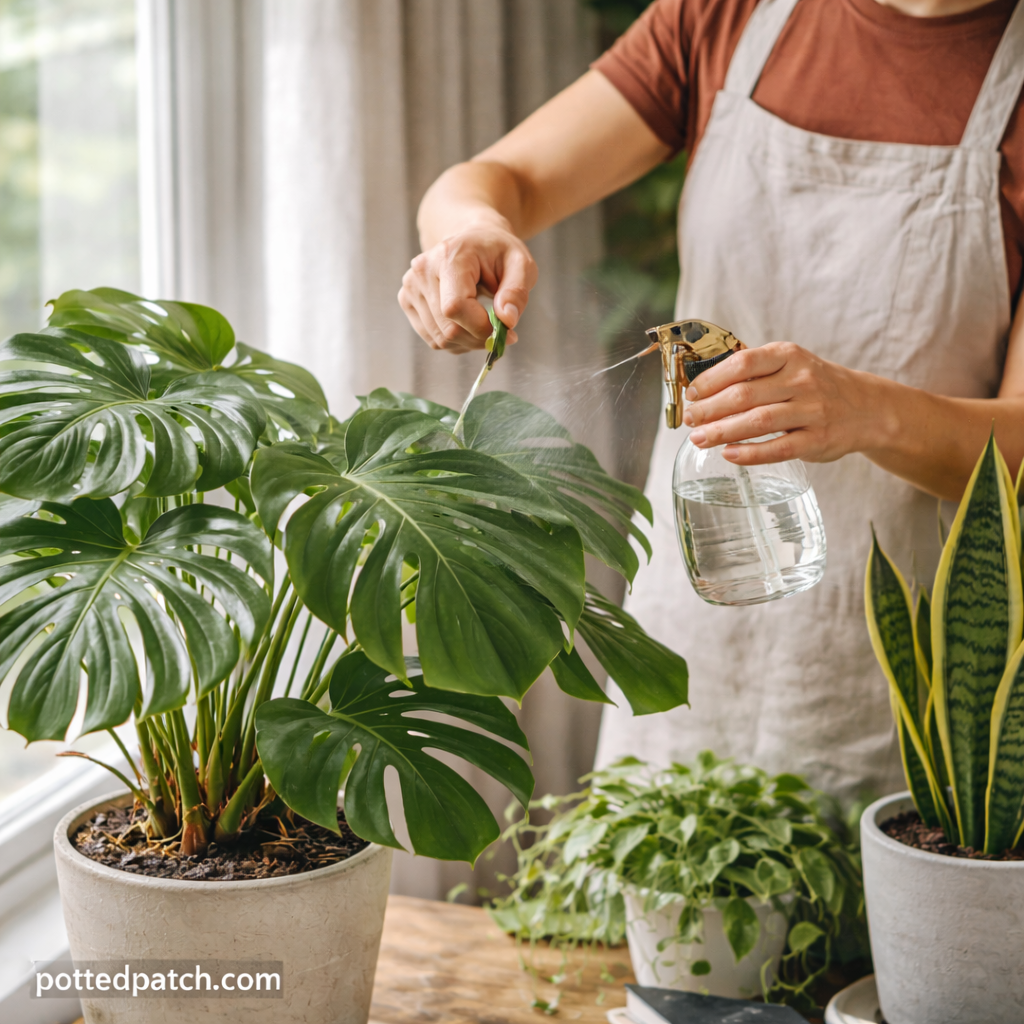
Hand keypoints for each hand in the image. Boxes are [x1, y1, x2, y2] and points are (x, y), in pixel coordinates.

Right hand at [398, 224, 535, 352]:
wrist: (474, 241)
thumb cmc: (498, 253)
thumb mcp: (521, 264)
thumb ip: (516, 292)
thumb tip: (507, 321)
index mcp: (449, 256)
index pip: (455, 307)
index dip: (481, 328)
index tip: (507, 332)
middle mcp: (422, 270)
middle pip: (448, 328)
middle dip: (479, 338)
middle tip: (501, 332)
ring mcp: (411, 287)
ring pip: (440, 339)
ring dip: (468, 342)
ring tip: (484, 324)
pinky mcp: (407, 300)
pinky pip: (433, 339)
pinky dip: (455, 341)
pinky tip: (468, 324)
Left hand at [681, 342, 878, 464]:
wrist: (866, 408)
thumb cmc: (814, 385)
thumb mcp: (789, 364)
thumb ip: (753, 371)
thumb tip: (702, 384)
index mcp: (788, 356)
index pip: (741, 363)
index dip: (710, 380)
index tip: (692, 394)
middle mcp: (801, 380)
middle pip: (744, 395)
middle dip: (709, 409)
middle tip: (689, 420)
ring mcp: (811, 411)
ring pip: (757, 422)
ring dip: (721, 432)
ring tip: (698, 439)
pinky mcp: (817, 440)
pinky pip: (777, 449)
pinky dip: (749, 453)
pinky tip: (728, 454)